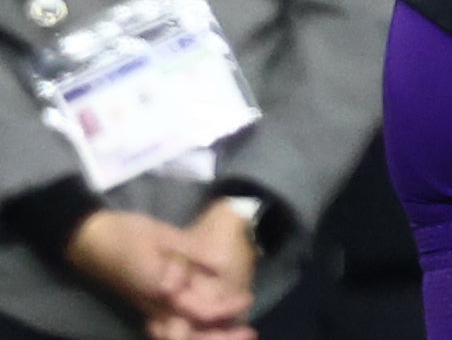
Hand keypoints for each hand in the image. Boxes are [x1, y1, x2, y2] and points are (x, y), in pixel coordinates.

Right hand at [64, 209, 252, 338]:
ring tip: (236, 334)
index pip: (197, 310)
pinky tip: (212, 330)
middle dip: (217, 339)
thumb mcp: (162, 235)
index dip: (224, 308)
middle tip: (249, 332)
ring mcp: (149, 312)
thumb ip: (190, 251)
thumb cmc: (127, 234)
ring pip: (176, 338)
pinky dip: (190, 334)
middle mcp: (154, 308)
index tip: (246, 299)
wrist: (90, 241)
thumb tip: (220, 265)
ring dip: (205, 338)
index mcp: (160, 290)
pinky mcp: (147, 310)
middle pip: (187, 336)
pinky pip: (166, 331)